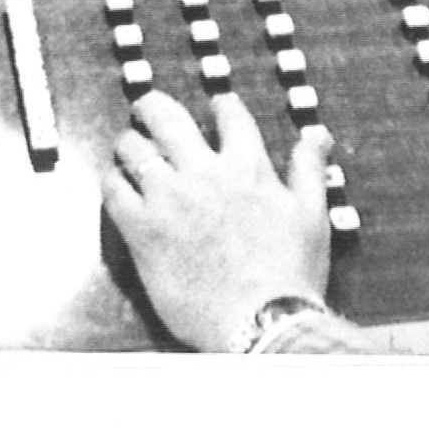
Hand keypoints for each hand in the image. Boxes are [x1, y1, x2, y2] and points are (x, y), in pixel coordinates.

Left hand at [101, 89, 331, 351]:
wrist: (261, 323)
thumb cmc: (290, 274)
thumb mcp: (313, 214)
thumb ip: (309, 169)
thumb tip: (317, 135)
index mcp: (247, 166)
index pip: (229, 114)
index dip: (221, 104)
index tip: (216, 105)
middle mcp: (204, 173)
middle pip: (167, 117)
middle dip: (153, 105)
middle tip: (148, 107)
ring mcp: (170, 200)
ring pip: (134, 149)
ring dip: (129, 143)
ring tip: (129, 146)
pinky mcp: (143, 232)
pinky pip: (114, 191)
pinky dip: (112, 181)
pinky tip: (116, 183)